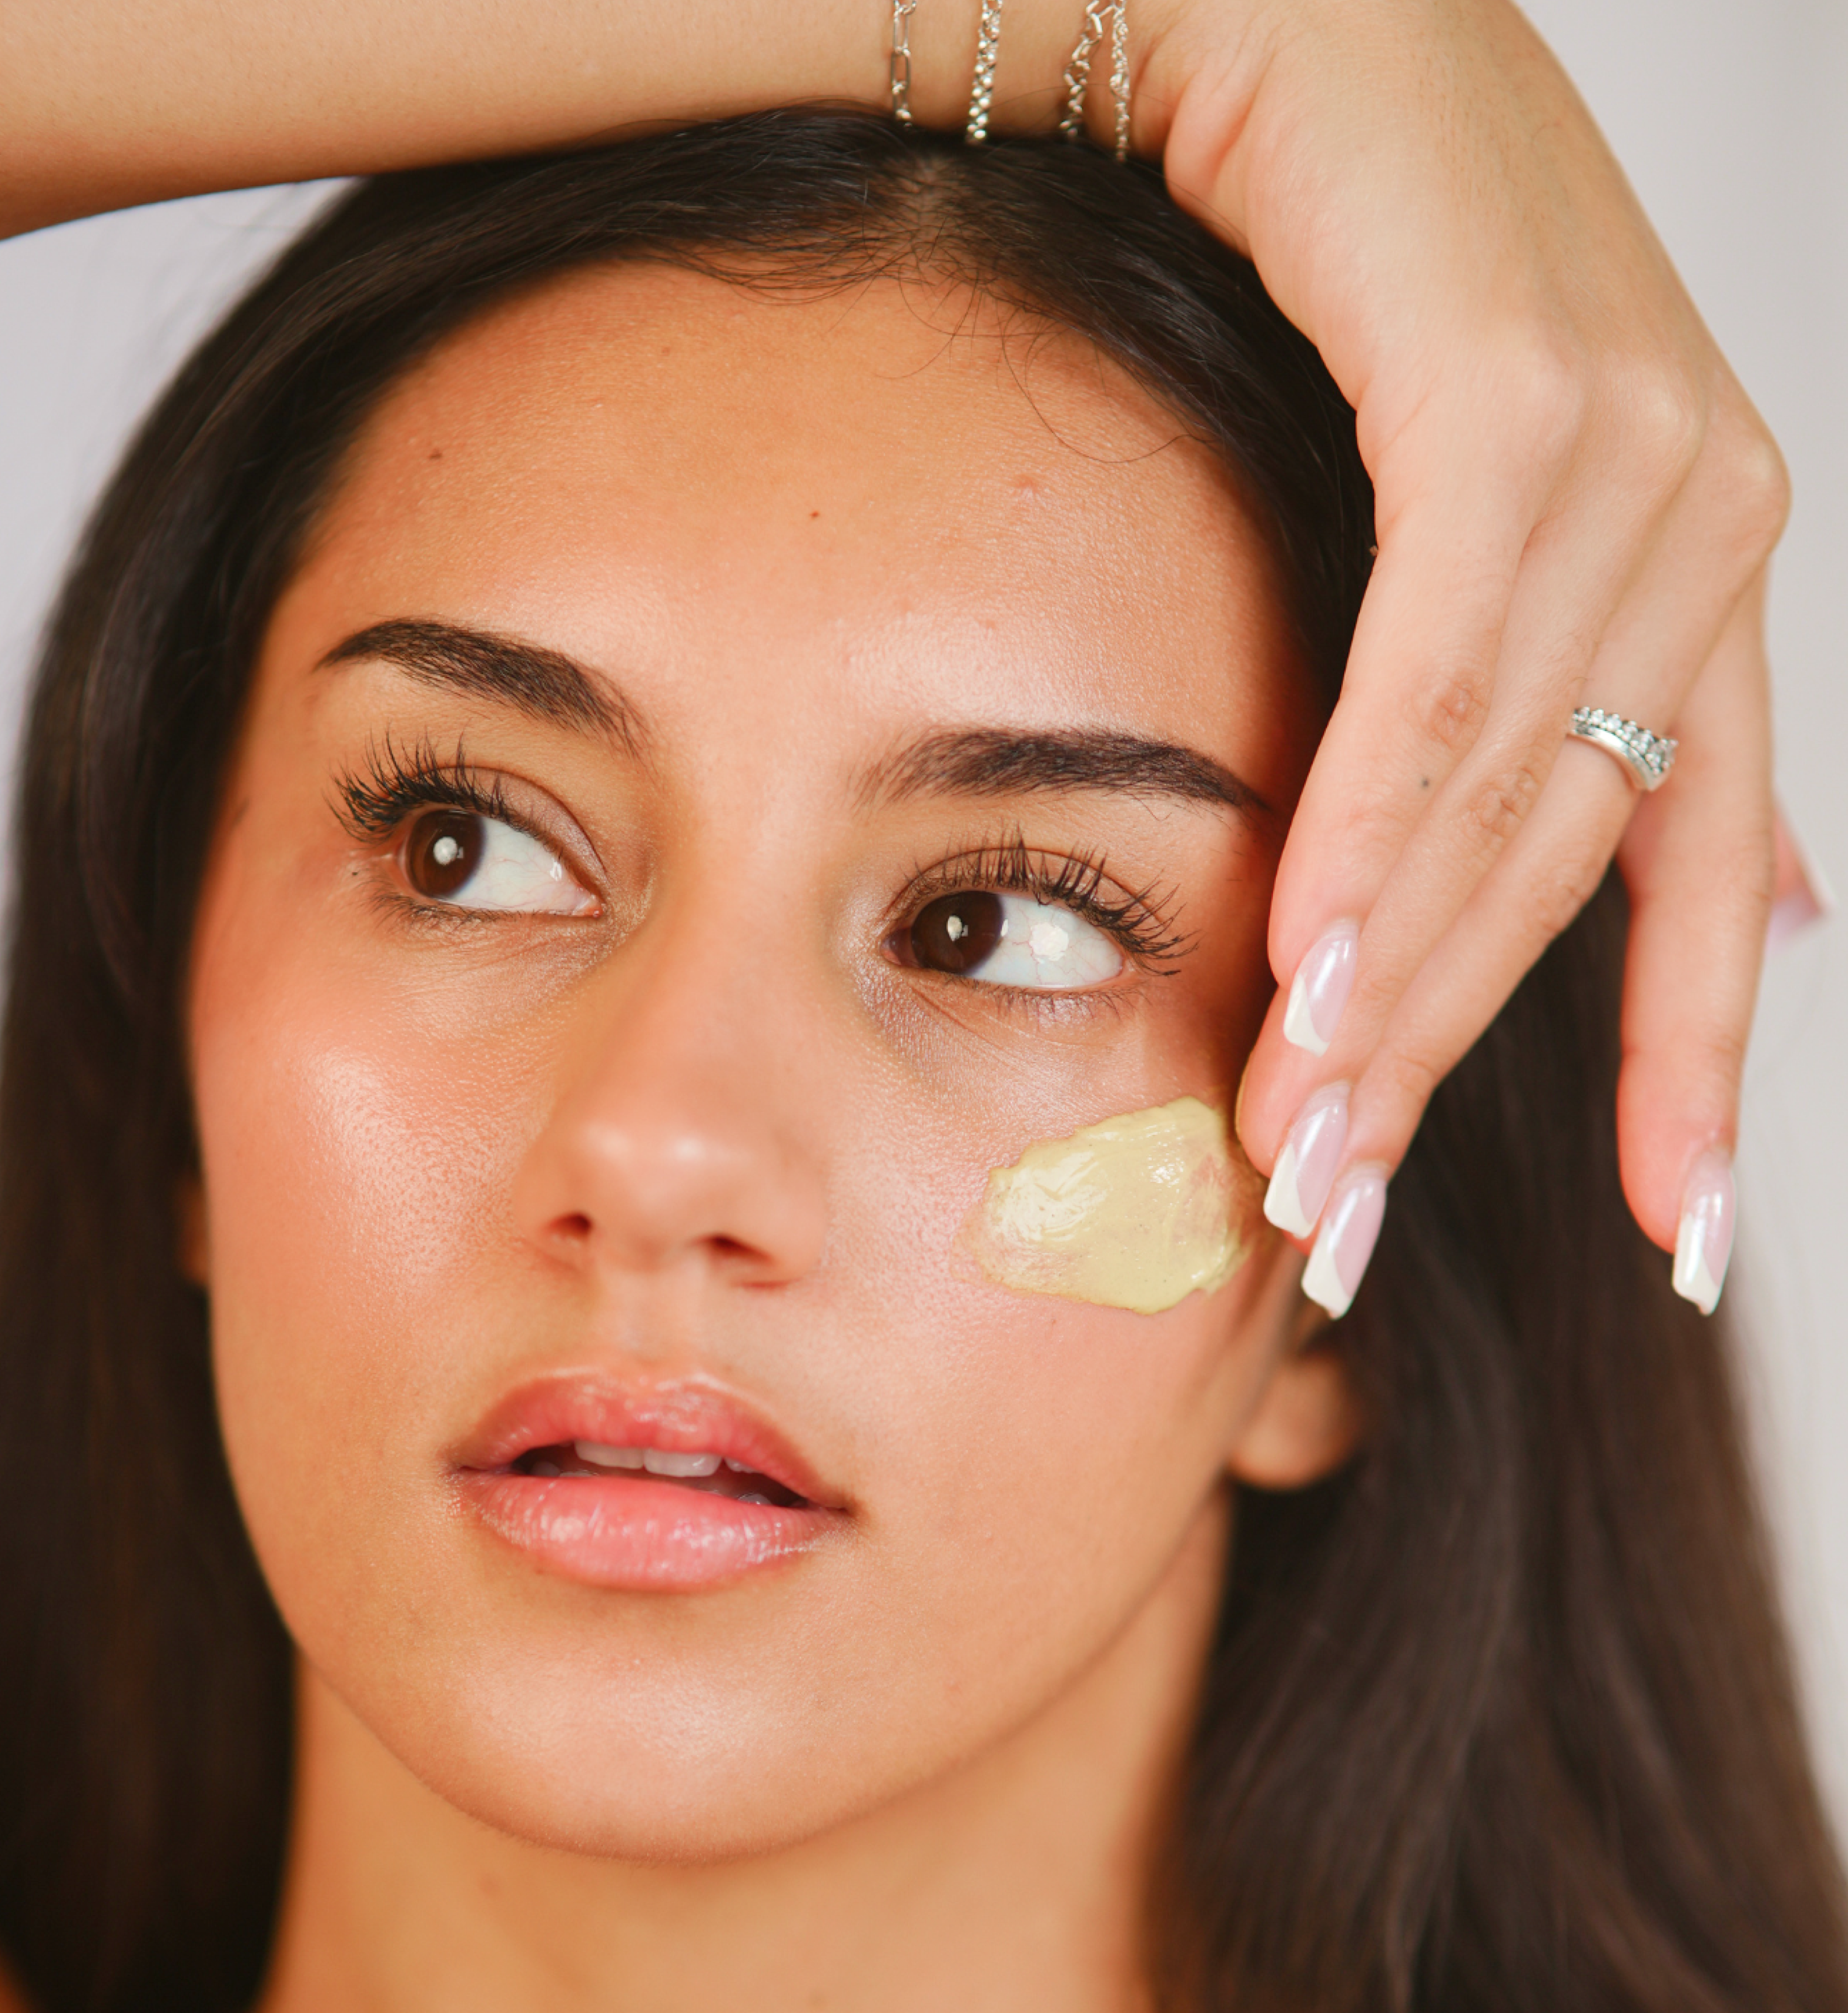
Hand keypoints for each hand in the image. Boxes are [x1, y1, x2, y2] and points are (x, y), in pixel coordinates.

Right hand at [1129, 0, 1786, 1312]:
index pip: (1704, 860)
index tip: (1683, 1240)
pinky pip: (1438, 664)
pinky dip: (1366, 823)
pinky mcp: (1509, 391)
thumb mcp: (1473, 504)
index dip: (1699, 1061)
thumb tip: (1737, 878)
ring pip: (1498, 786)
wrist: (1284, 10)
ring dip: (1384, 982)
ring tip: (1297, 1141)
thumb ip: (1541, 684)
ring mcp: (1627, 446)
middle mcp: (1704, 512)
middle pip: (1571, 859)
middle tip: (1336, 1219)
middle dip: (1446, 1061)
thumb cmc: (1351, 268)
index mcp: (1702, 557)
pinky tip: (1305, 963)